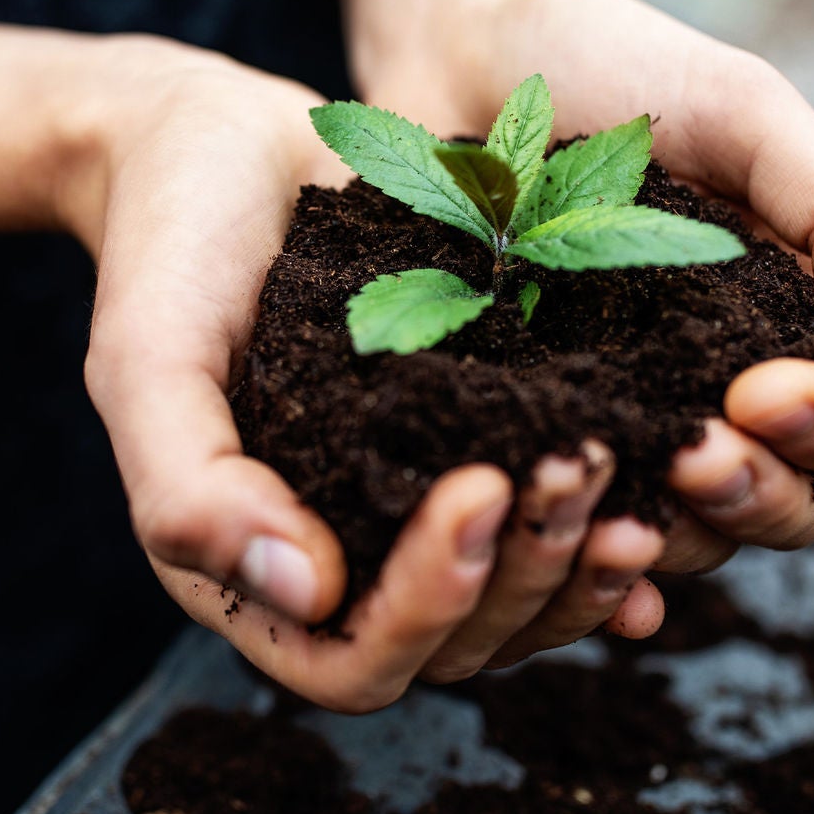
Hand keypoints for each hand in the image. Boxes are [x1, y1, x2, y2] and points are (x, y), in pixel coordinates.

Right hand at [76, 40, 668, 708]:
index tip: (477, 489)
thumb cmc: (168, 253)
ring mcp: (417, 512)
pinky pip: (552, 521)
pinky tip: (664, 472)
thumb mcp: (148, 361)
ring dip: (584, 557)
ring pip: (522, 601)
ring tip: (631, 471)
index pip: (355, 664)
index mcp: (256, 574)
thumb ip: (190, 489)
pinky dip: (607, 513)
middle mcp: (348, 565)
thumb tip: (308, 593)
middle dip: (529, 573)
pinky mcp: (476, 447)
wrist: (217, 149)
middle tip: (580, 467)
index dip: (427, 606)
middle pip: (461, 647)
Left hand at [360, 0, 813, 625]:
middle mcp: (728, 396)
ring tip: (607, 502)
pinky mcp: (530, 444)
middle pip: (793, 506)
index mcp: (805, 327)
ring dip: (667, 538)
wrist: (459, 51)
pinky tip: (566, 564)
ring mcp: (628, 428)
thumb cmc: (620, 70)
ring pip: (689, 540)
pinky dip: (582, 569)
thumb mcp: (745, 114)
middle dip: (754, 496)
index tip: (762, 393)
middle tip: (689, 456)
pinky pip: (572, 535)